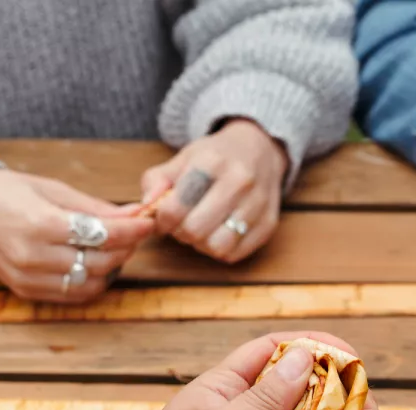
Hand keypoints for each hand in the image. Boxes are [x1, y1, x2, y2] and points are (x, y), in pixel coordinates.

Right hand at [0, 170, 155, 302]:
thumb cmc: (7, 193)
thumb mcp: (52, 189)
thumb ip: (94, 206)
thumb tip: (135, 213)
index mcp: (41, 224)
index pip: (103, 234)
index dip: (132, 229)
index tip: (147, 222)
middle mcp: (34, 256)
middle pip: (102, 261)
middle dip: (125, 247)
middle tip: (132, 233)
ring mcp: (29, 278)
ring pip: (91, 283)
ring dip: (111, 267)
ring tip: (113, 248)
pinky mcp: (26, 291)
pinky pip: (73, 295)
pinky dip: (91, 282)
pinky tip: (94, 265)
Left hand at [141, 119, 287, 263]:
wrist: (260, 150)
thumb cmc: (215, 157)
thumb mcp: (182, 158)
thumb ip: (155, 181)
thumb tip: (146, 208)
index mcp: (212, 162)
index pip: (176, 207)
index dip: (163, 219)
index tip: (165, 215)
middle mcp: (239, 181)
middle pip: (195, 230)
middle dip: (181, 233)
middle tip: (182, 224)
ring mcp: (258, 204)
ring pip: (217, 247)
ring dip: (202, 244)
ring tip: (201, 230)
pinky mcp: (268, 224)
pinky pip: (236, 254)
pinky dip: (221, 250)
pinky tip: (218, 234)